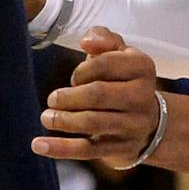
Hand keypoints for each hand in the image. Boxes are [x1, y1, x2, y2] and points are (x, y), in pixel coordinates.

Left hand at [33, 29, 161, 166]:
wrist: (150, 121)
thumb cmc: (124, 80)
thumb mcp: (119, 54)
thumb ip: (103, 39)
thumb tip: (88, 41)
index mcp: (143, 68)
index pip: (106, 64)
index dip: (82, 69)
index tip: (75, 77)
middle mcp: (142, 97)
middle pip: (98, 94)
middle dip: (69, 96)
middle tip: (53, 98)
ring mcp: (133, 126)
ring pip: (92, 122)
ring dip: (63, 120)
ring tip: (47, 117)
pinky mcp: (120, 149)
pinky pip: (87, 150)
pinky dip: (60, 148)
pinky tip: (38, 145)